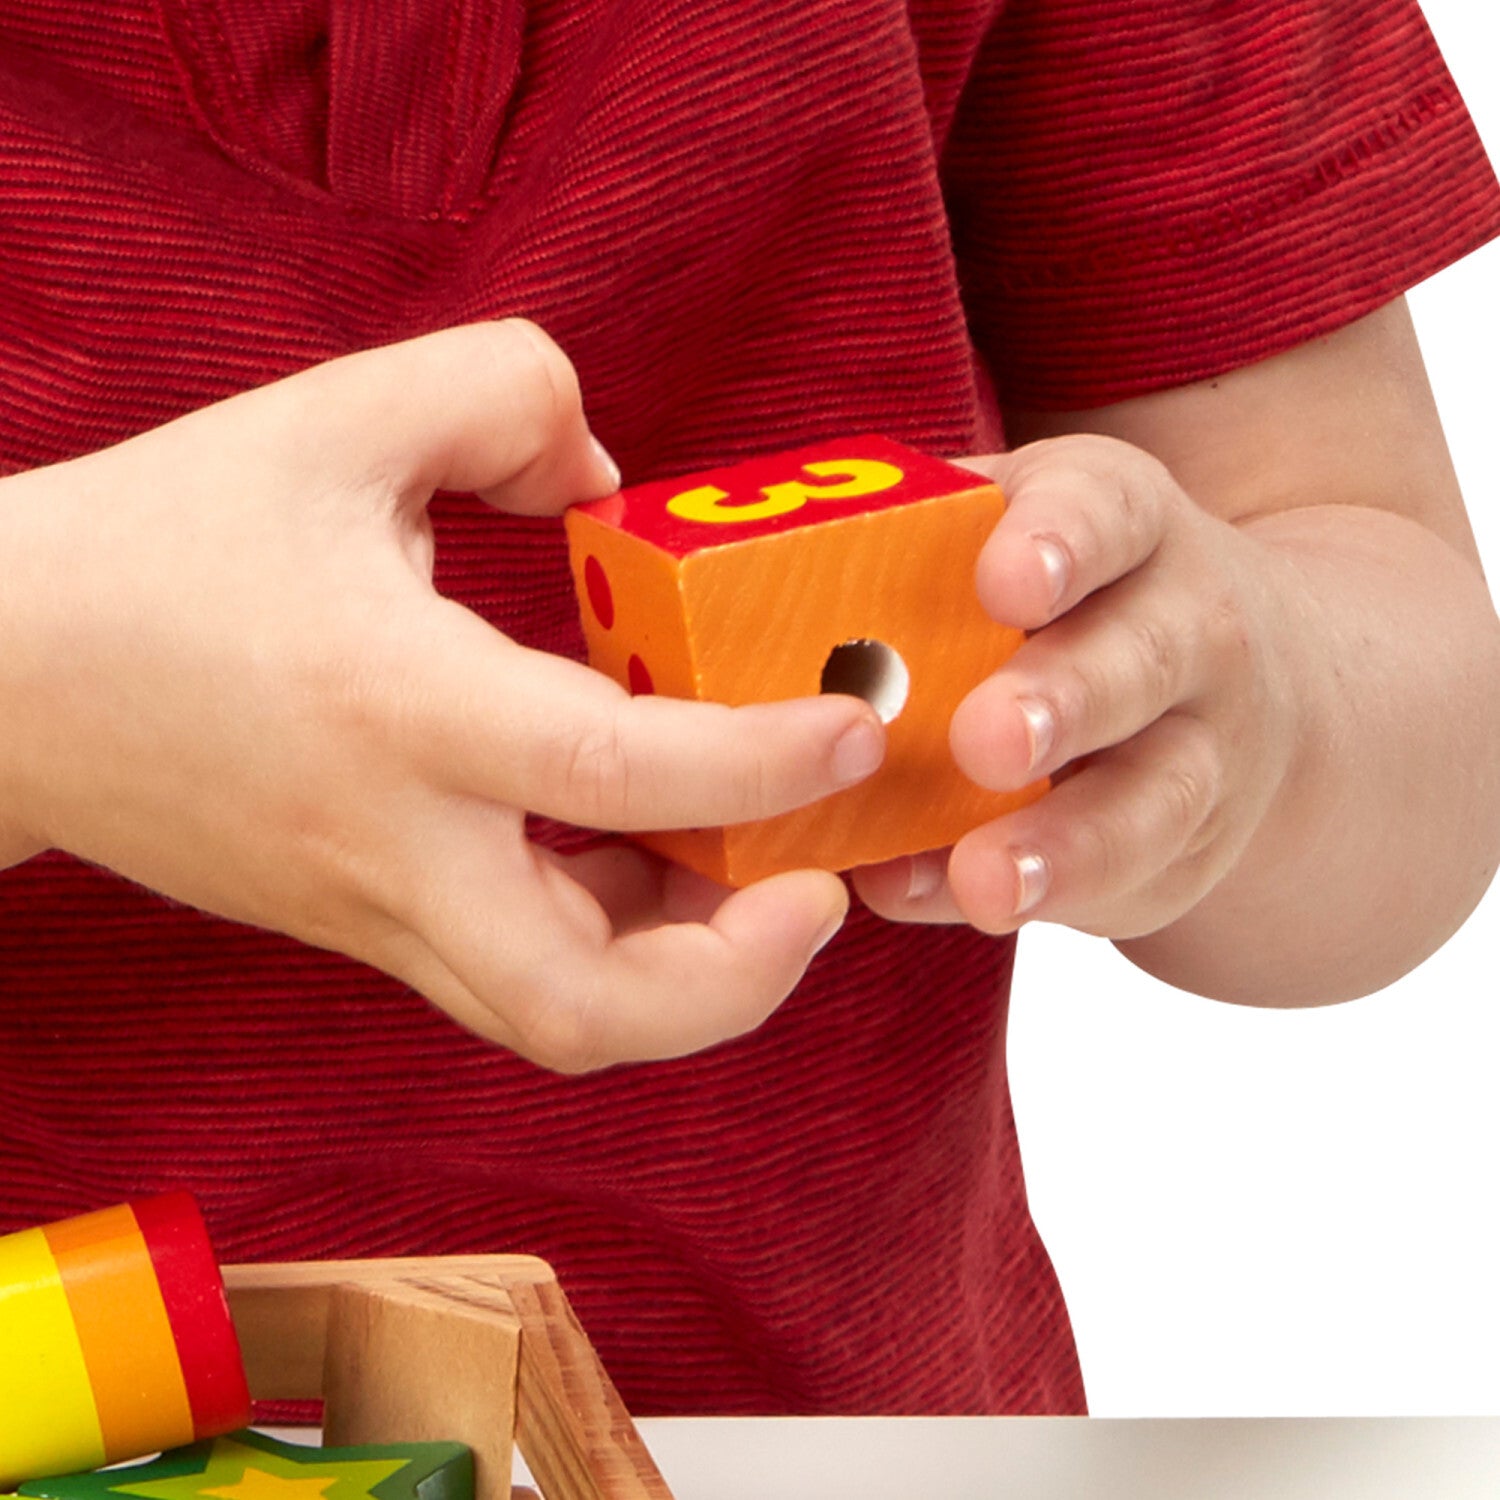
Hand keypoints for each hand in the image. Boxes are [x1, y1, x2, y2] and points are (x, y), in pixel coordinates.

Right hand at [0, 322, 884, 1069]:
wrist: (1, 673)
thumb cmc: (159, 547)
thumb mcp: (337, 419)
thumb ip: (507, 399)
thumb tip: (614, 479)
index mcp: (397, 705)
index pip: (618, 768)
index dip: (762, 763)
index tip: (853, 726)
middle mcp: (394, 844)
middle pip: (586, 1009)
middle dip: (740, 980)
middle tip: (815, 889)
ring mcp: (374, 908)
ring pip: (554, 1018)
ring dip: (684, 970)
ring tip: (750, 864)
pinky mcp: (365, 926)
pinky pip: (515, 975)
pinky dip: (612, 937)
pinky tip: (645, 848)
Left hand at [853, 434, 1298, 939]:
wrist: (1216, 686)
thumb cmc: (1055, 606)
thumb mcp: (1004, 548)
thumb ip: (906, 564)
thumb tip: (727, 626)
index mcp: (1117, 525)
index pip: (1103, 512)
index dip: (1058, 542)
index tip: (1005, 583)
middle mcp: (1184, 623)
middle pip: (1141, 656)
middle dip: (1063, 698)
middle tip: (985, 741)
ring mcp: (1202, 740)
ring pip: (1160, 786)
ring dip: (1067, 836)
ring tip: (990, 877)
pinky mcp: (1183, 841)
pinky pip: (1127, 872)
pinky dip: (1045, 892)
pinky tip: (971, 902)